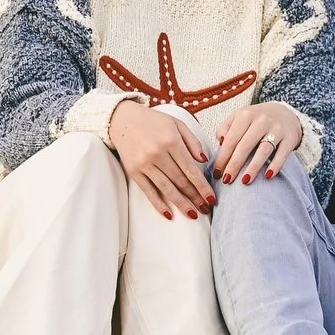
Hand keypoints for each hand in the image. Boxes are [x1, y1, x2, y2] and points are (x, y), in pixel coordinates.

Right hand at [108, 100, 214, 219]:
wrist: (123, 120)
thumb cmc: (154, 121)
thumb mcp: (177, 123)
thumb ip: (193, 141)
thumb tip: (204, 160)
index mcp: (171, 141)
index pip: (191, 169)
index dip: (202, 186)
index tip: (212, 198)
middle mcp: (158, 154)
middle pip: (180, 181)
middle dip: (195, 197)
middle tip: (206, 208)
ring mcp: (144, 164)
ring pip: (166, 189)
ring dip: (181, 204)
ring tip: (193, 214)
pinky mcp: (133, 172)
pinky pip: (148, 191)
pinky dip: (159, 204)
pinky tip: (169, 214)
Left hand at [212, 101, 302, 184]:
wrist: (285, 113)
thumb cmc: (256, 120)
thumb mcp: (239, 117)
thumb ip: (225, 128)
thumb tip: (220, 143)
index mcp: (246, 115)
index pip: (231, 139)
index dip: (223, 157)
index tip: (217, 173)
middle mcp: (262, 120)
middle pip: (245, 145)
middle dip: (234, 164)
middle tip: (227, 180)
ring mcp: (277, 128)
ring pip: (263, 150)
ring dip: (253, 167)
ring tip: (245, 181)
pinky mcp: (290, 137)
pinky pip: (282, 154)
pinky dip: (275, 165)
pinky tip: (268, 176)